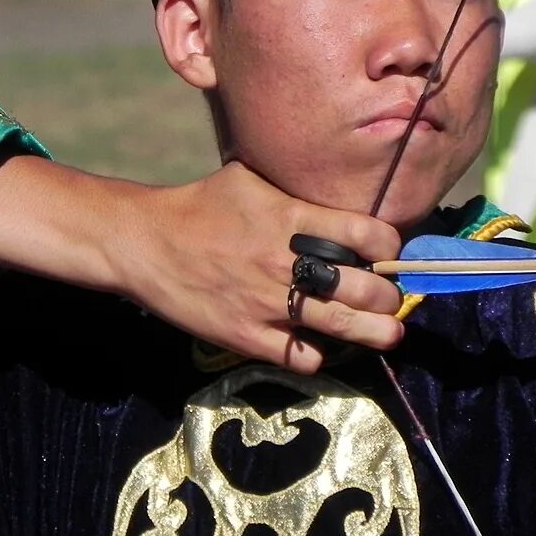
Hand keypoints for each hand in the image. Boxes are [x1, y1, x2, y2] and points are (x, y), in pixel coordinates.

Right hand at [112, 162, 403, 374]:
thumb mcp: (250, 179)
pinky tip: (316, 342)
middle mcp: (286, 262)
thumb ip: (294, 188)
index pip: (369, 235)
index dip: (390, 247)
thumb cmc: (201, 204)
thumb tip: (331, 182)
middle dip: (389, 296)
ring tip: (387, 333)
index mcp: (291, 218)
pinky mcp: (247, 336)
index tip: (388, 252)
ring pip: (344, 327)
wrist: (146, 243)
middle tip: (389, 297)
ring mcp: (268, 303)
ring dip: (375, 333)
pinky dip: (317, 354)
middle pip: (367, 289)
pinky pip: (302, 356)